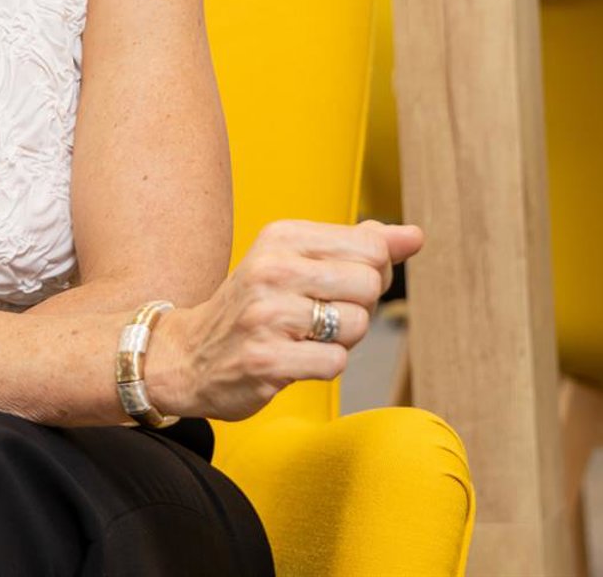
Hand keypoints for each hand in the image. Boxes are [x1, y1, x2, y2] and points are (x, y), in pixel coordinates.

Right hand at [146, 219, 422, 421]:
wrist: (188, 356)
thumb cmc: (258, 307)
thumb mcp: (298, 261)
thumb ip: (358, 247)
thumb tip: (414, 236)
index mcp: (283, 236)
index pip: (371, 247)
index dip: (372, 274)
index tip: (340, 286)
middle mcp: (272, 269)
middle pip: (369, 285)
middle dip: (358, 308)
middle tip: (319, 317)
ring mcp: (266, 315)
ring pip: (356, 325)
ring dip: (342, 341)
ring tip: (304, 338)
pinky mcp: (265, 360)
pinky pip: (335, 363)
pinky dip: (324, 367)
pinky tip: (295, 360)